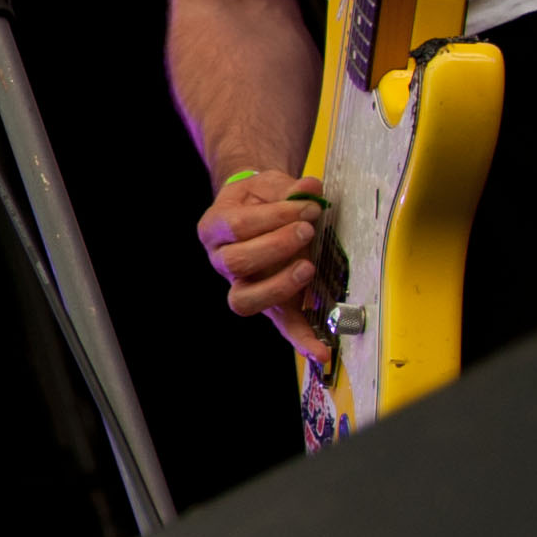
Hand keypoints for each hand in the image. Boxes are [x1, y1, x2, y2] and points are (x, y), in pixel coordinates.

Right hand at [196, 168, 330, 363]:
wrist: (257, 210)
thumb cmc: (261, 200)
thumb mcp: (269, 186)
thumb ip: (289, 188)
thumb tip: (309, 188)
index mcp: (214, 228)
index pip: (237, 226)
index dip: (273, 217)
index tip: (307, 206)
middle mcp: (221, 261)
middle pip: (235, 263)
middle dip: (275, 246)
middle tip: (306, 230)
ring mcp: (242, 286)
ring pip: (244, 299)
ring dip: (279, 285)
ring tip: (307, 267)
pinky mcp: (268, 304)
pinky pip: (280, 325)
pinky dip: (301, 339)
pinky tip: (321, 350)